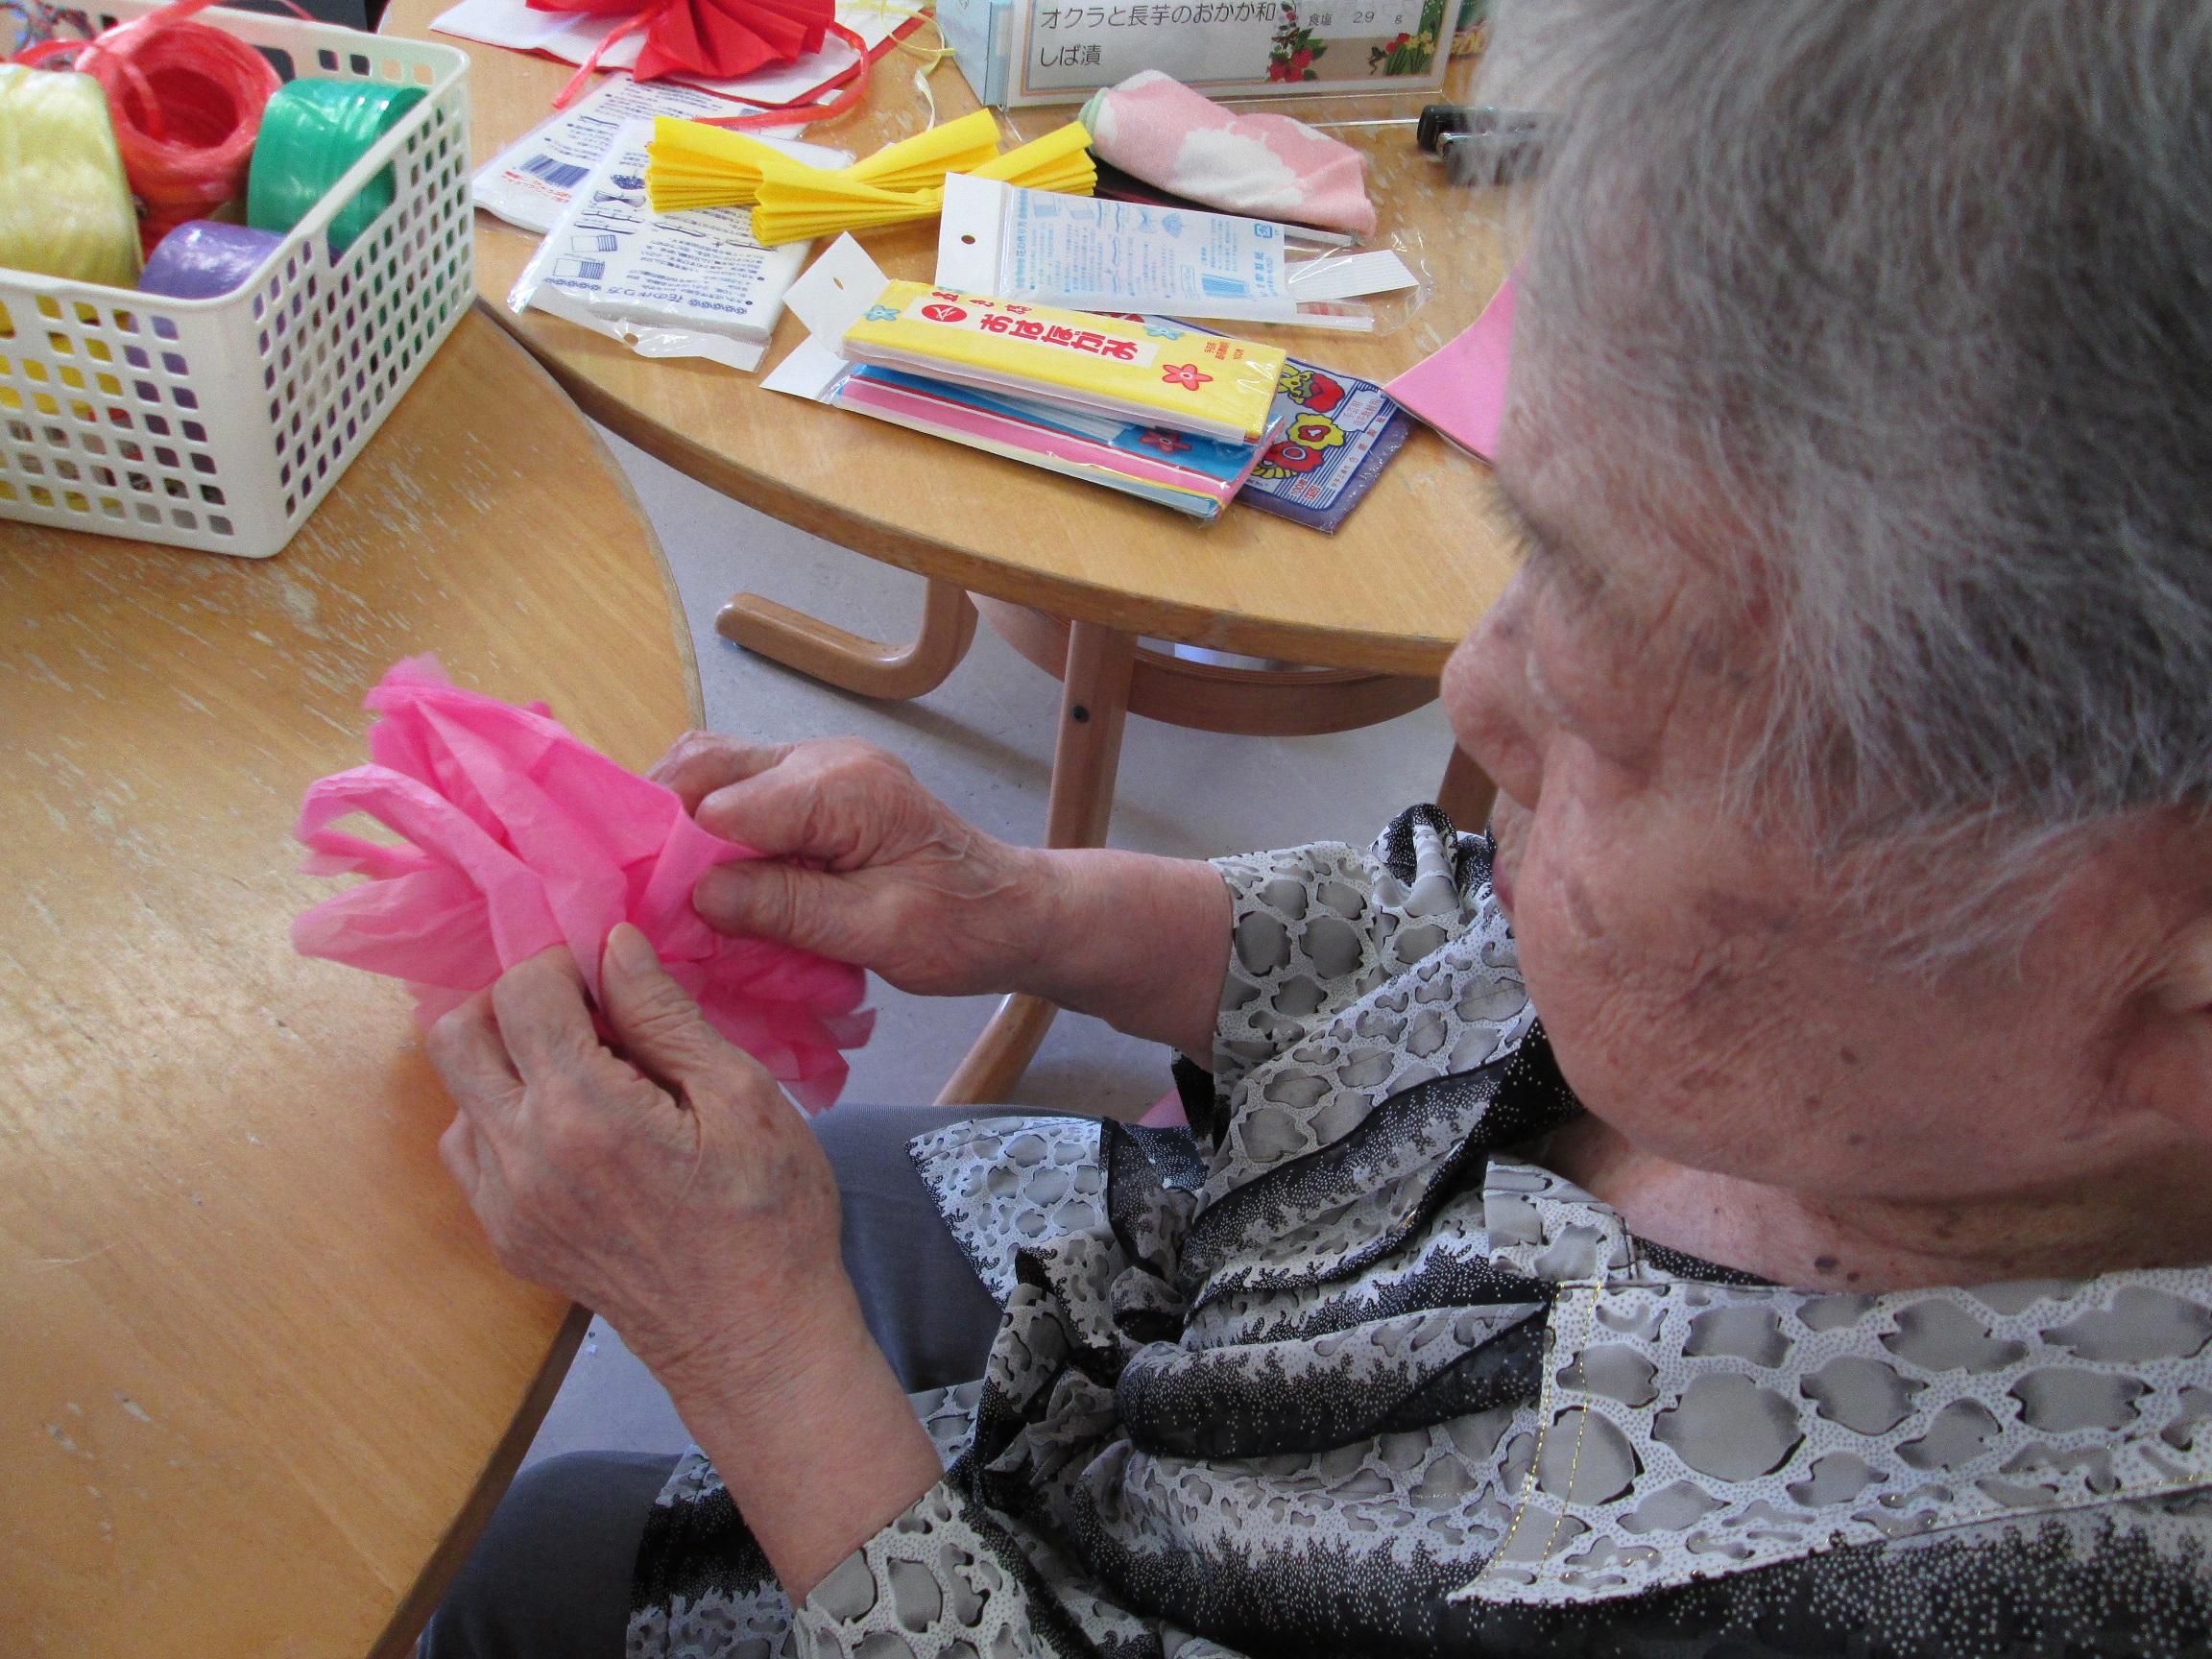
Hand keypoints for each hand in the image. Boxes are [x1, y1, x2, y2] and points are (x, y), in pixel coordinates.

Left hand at [428, 925, 940, 1593]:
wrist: (754, 1339)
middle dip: (514, 1000)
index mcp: (584, 1113)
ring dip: (507, 1059)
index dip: (565, 961)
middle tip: (584, 1009)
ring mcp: (504, 1205)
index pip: (522, 991)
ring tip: (586, 1070)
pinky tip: (575, 1125)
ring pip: (456, 1090)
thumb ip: (665, 1016)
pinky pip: (471, 1148)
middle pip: (456, 1032)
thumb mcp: (742, 1096)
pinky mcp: (507, 1238)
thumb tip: (614, 944)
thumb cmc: (769, 1214)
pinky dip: (506, 1115)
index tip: (611, 971)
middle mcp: (522, 1157)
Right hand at [654, 730, 1234, 1059]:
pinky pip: (737, 794)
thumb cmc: (963, 928)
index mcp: (841, 787)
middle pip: (701, 765)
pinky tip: (693, 880)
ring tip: (651, 888)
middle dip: (654, 825)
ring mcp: (815, 769)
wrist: (1017, 912)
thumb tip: (696, 896)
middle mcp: (821, 759)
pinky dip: (704, 830)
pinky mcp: (811, 790)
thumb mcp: (878, 934)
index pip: (721, 802)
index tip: (634, 903)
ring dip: (675, 825)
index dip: (669, 852)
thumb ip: (789, 908)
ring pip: (711, 773)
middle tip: (626, 892)